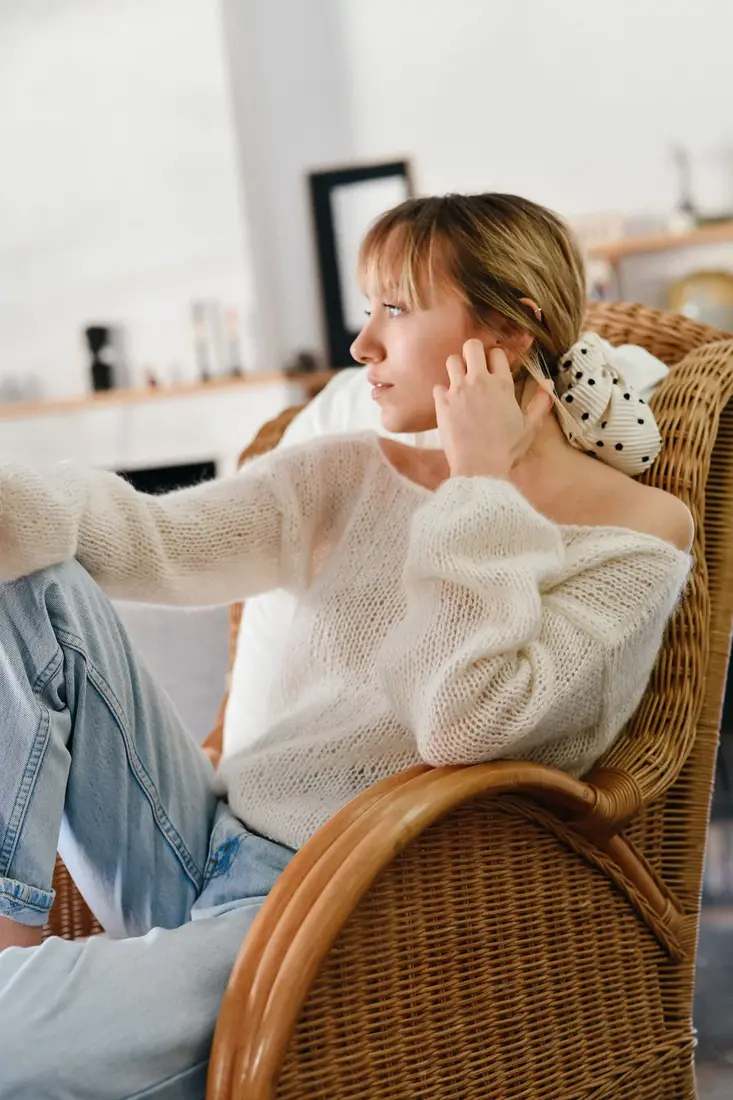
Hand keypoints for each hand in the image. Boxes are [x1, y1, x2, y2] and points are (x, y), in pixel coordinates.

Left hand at [434, 339, 553, 478]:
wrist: (479, 467)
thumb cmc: (506, 449)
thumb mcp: (530, 427)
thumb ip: (540, 403)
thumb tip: (549, 384)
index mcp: (501, 385)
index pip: (496, 353)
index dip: (495, 358)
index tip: (494, 369)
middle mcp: (479, 382)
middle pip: (471, 346)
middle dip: (473, 352)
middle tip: (474, 367)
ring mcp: (458, 391)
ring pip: (451, 360)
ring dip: (456, 368)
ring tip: (460, 382)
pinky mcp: (442, 404)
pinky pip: (438, 386)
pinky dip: (442, 392)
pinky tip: (449, 403)